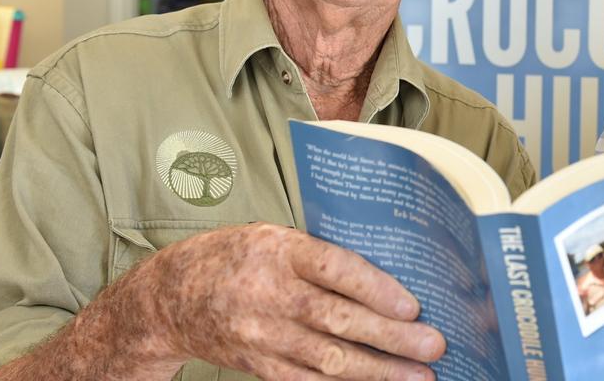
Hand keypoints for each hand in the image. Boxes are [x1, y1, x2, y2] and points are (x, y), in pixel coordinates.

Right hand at [138, 223, 443, 379]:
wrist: (169, 296)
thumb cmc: (235, 258)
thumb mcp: (273, 237)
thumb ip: (319, 254)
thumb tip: (386, 275)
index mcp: (279, 251)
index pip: (334, 269)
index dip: (375, 289)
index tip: (412, 306)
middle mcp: (270, 294)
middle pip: (339, 320)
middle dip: (392, 337)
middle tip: (433, 345)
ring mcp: (262, 335)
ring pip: (329, 359)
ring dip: (379, 371)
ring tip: (419, 375)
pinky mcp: (258, 365)